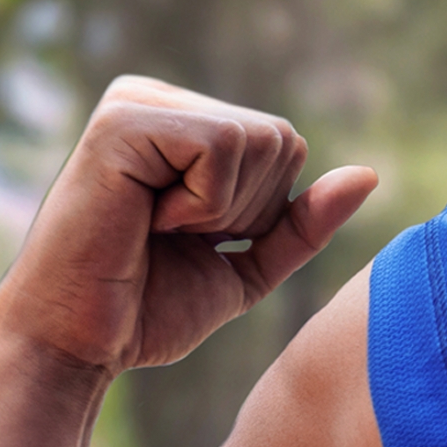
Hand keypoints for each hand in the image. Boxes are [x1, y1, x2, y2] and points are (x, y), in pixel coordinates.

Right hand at [0, 76, 377, 376]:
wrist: (77, 348)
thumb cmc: (149, 307)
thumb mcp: (250, 262)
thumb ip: (304, 221)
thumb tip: (369, 175)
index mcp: (184, 121)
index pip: (285, 143)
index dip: (261, 210)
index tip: (192, 237)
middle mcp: (158, 98)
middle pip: (280, 138)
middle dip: (246, 209)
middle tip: (171, 236)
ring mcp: (136, 101)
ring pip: (259, 138)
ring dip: (221, 208)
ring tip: (156, 226)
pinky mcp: (122, 120)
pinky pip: (224, 146)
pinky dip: (202, 202)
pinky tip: (145, 218)